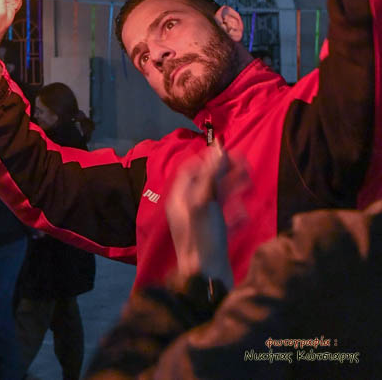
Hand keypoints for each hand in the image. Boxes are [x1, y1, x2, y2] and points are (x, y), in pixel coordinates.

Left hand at [166, 144, 247, 288]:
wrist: (209, 281)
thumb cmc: (203, 240)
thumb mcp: (205, 203)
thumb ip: (211, 175)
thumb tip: (218, 148)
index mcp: (179, 200)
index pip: (189, 171)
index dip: (206, 160)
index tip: (225, 154)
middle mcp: (188, 211)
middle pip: (206, 183)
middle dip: (224, 172)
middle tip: (245, 163)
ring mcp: (202, 226)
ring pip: (218, 200)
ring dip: (233, 188)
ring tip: (250, 181)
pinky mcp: (215, 239)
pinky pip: (226, 220)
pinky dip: (236, 213)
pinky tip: (245, 213)